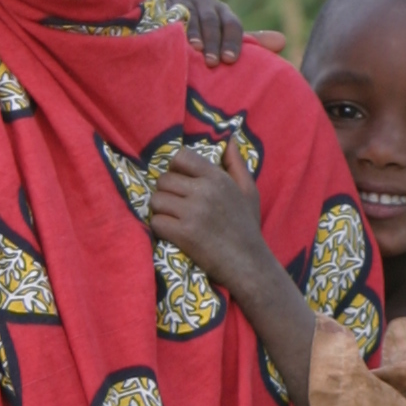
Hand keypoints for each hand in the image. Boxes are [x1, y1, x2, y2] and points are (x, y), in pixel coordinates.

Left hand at [147, 136, 274, 295]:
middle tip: (177, 208)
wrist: (249, 265)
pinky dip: (160, 229)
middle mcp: (204, 191)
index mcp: (217, 178)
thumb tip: (229, 140)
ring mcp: (193, 212)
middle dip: (166, 194)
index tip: (181, 186)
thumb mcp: (249, 192)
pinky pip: (156, 222)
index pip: (180, 158)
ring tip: (174, 222)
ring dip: (161, 212)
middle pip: (163, 181)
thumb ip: (236, 164)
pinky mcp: (184, 234)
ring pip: (156, 201)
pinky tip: (173, 235)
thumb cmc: (247, 229)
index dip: (175, 171)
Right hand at [164, 0, 284, 66]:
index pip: (232, 24)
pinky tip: (174, 38)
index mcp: (222, 11)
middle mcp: (204, 1)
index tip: (231, 60)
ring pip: (191, 15)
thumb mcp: (223, 35)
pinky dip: (173, 26)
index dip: (233, 41)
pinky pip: (169, 13)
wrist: (162, 14)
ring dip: (194, 33)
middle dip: (213, 41)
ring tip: (194, 50)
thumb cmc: (200, 30)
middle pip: (212, 19)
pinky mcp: (163, 1)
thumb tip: (282, 41)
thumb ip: (248, 41)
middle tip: (212, 62)